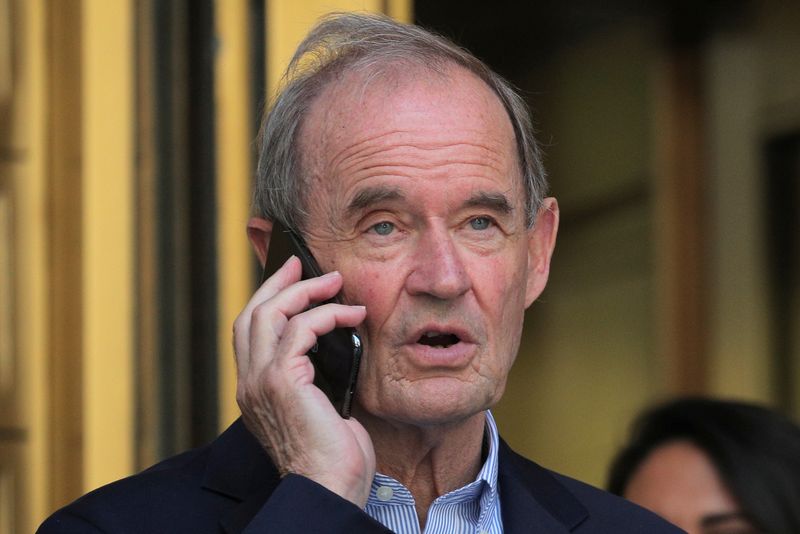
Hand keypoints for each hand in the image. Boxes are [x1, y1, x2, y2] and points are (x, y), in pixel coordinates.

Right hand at [233, 256, 373, 506]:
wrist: (330, 487)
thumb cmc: (333, 456)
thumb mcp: (320, 407)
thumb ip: (314, 376)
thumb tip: (334, 343)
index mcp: (254, 390)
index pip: (249, 332)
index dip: (267, 300)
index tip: (290, 279)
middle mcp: (248, 383)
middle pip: (251, 314)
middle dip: (277, 283)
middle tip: (303, 265)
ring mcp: (260, 381)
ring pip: (268, 314)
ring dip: (305, 291)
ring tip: (334, 282)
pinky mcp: (281, 381)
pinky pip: (300, 329)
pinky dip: (327, 314)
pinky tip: (351, 314)